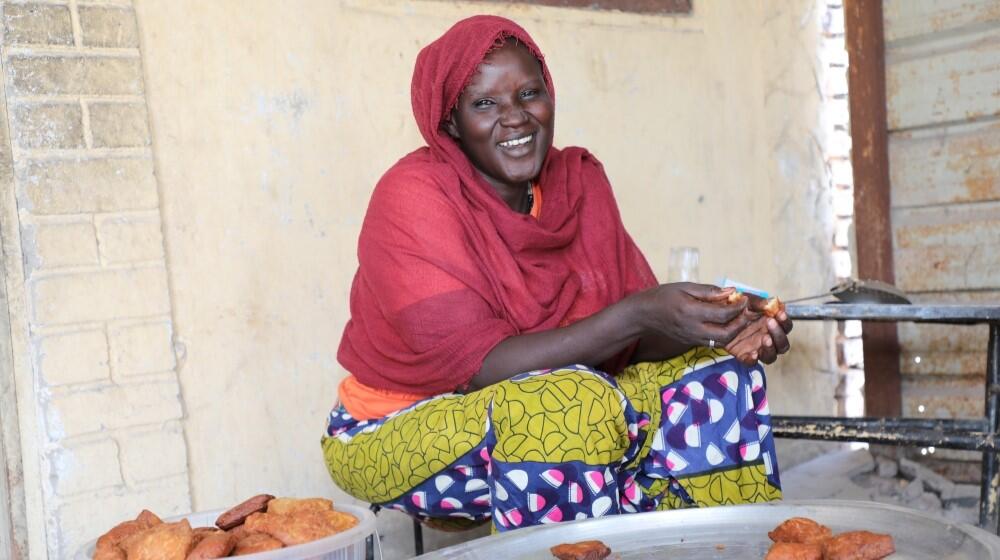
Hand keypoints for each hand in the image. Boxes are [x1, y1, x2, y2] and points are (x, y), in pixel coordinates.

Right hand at [633, 283, 751, 348]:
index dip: (738, 307)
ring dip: (736, 332)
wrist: (645, 314)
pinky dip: (725, 335)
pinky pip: (714, 343)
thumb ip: (709, 291)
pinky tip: (729, 325)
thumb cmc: (664, 296)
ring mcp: (693, 338)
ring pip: (722, 341)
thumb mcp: (685, 287)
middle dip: (741, 323)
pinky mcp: (692, 343)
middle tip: (747, 312)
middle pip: (726, 333)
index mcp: (692, 312)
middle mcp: (694, 329)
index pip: (723, 314)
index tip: (745, 299)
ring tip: (741, 319)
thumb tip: (731, 292)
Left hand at [726, 294, 792, 364]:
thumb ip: (759, 302)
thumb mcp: (747, 301)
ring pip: (772, 356)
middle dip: (779, 334)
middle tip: (770, 322)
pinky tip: (753, 353)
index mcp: (772, 325)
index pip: (786, 326)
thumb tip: (773, 301)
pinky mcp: (744, 355)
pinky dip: (753, 360)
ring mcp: (757, 348)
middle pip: (783, 344)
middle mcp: (768, 338)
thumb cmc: (736, 308)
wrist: (717, 317)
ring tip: (765, 338)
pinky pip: (752, 363)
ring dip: (771, 348)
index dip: (785, 321)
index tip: (780, 313)